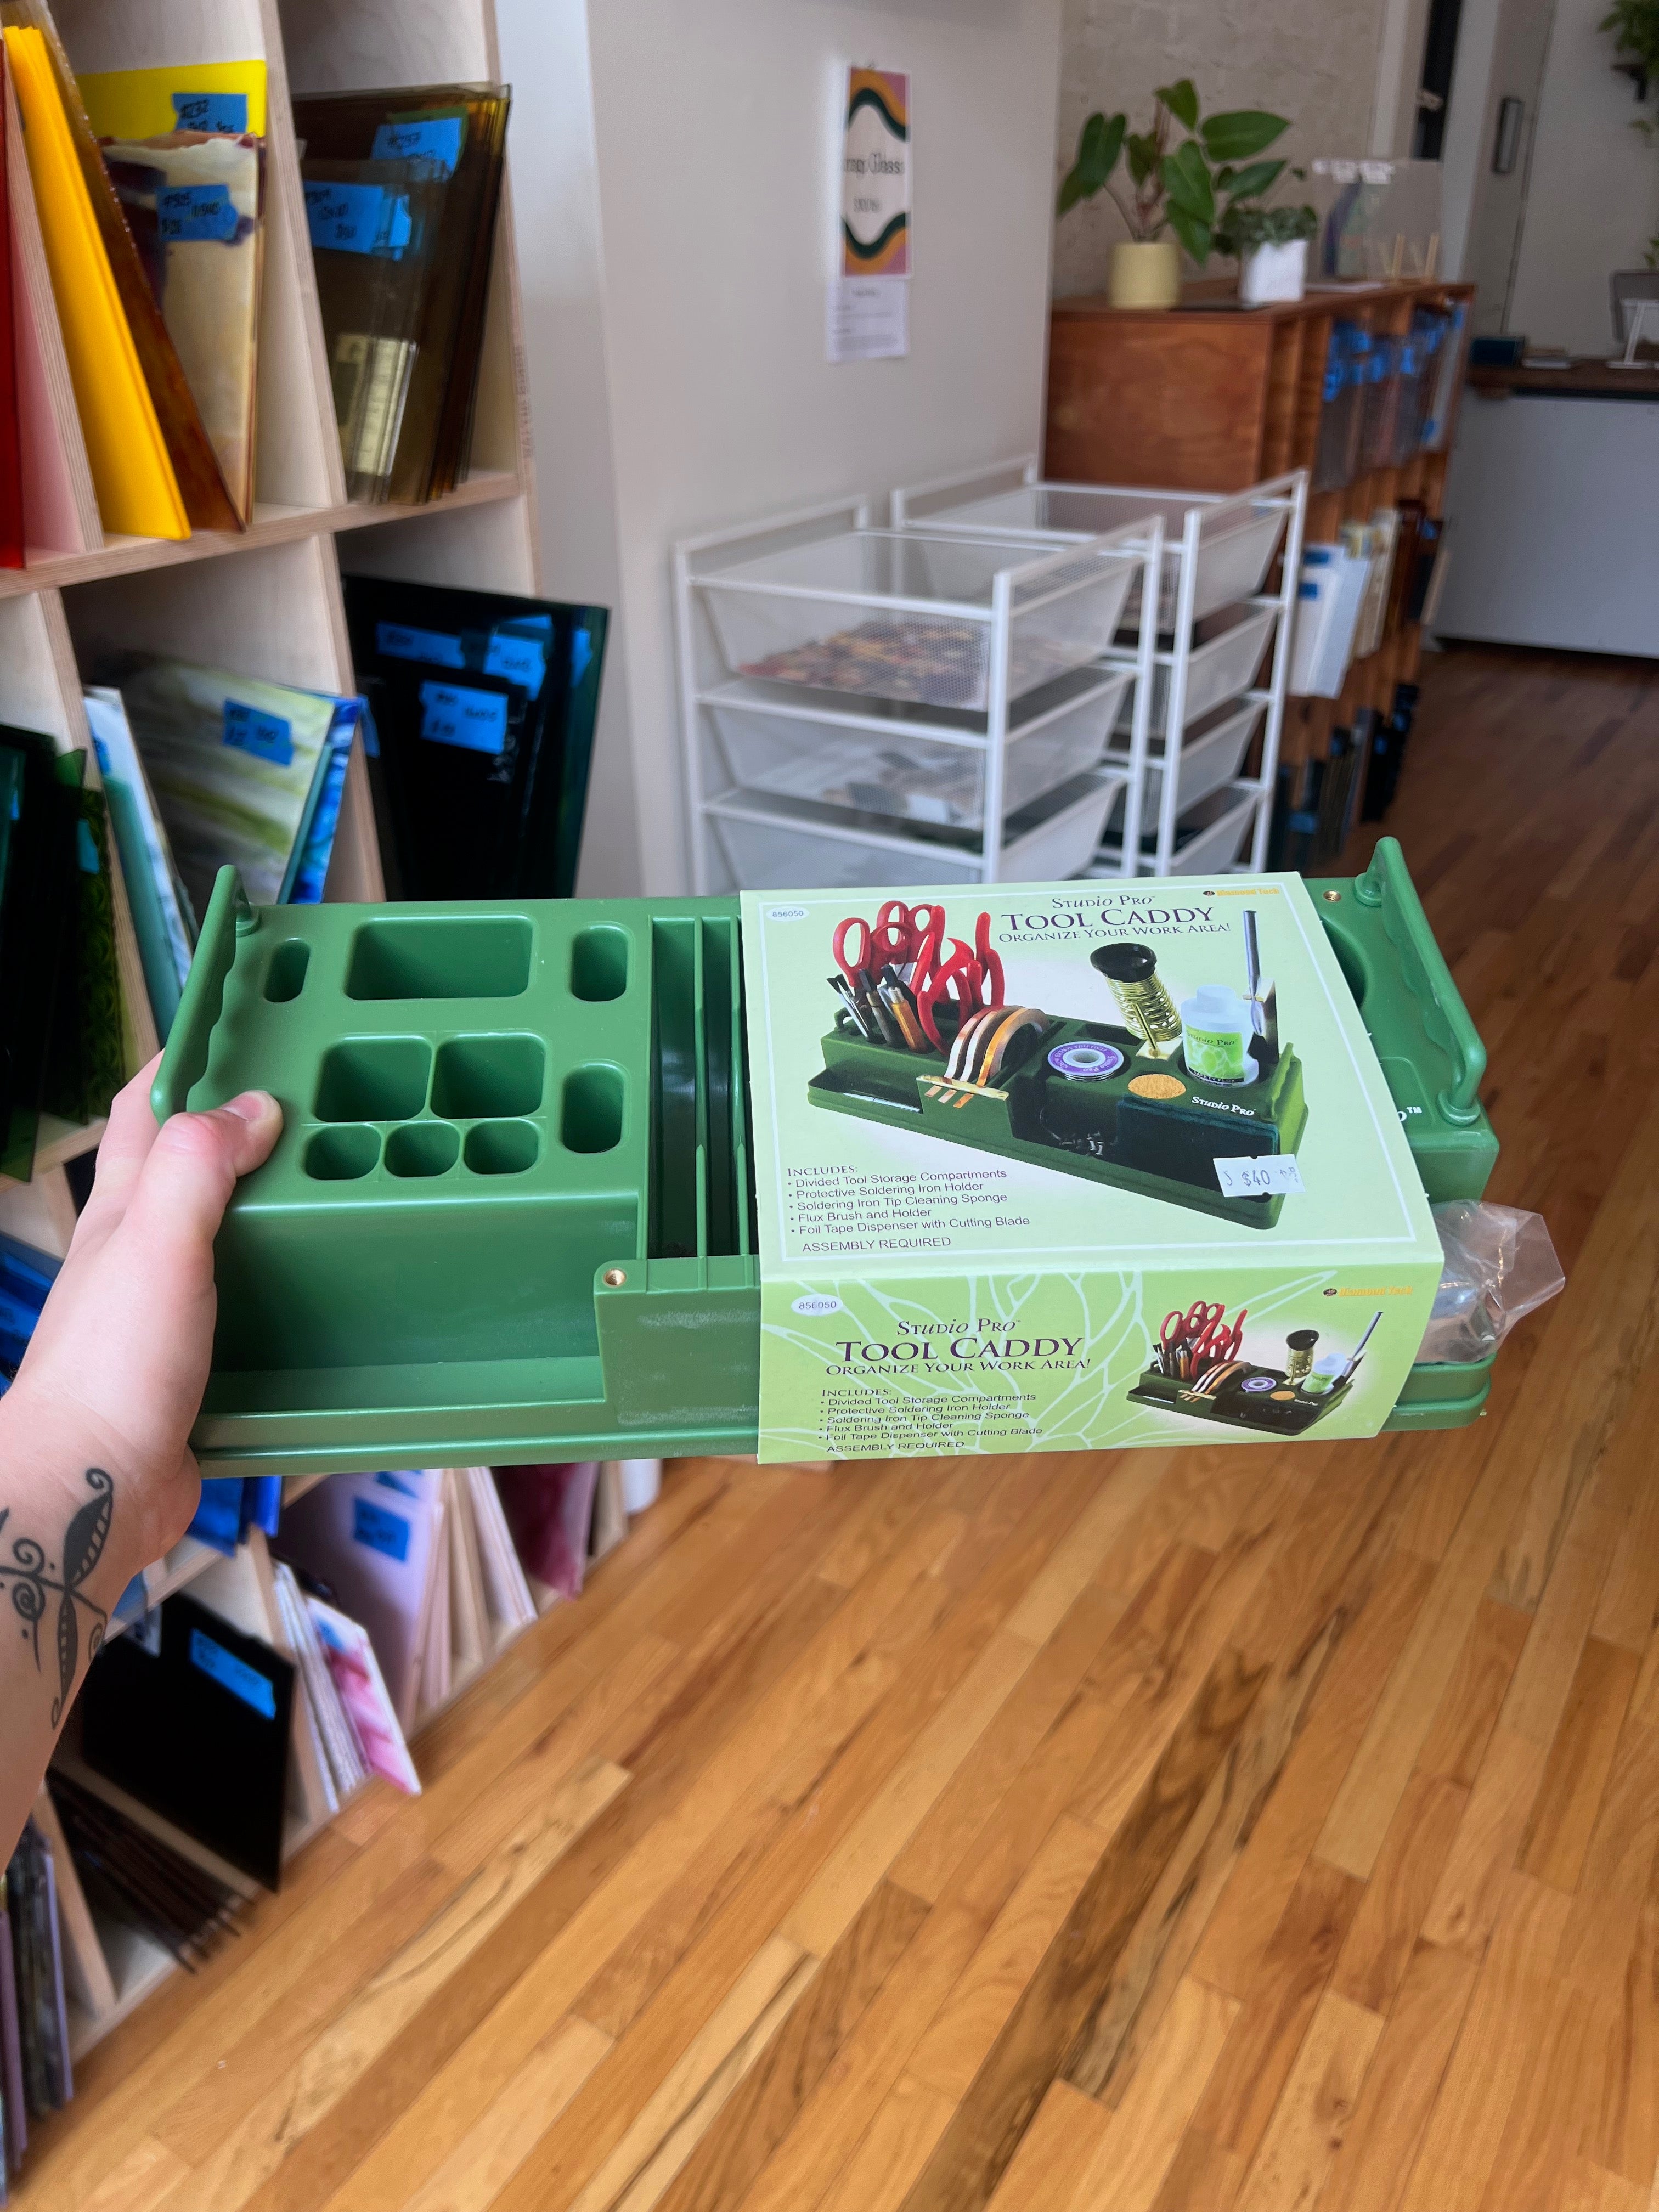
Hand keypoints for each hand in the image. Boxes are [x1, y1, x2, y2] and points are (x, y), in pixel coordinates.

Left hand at [6, 1056, 281, 1574]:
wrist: (93, 1488)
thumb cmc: (111, 1365)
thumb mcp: (155, 1239)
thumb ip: (198, 1166)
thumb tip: (255, 1107)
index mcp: (119, 1214)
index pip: (139, 1115)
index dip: (180, 1068)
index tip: (237, 1034)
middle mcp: (139, 1257)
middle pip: (187, 1174)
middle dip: (240, 1135)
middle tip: (316, 1112)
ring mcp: (168, 1315)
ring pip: (226, 1245)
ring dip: (274, 1218)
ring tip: (341, 1195)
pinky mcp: (201, 1371)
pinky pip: (251, 1316)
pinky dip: (289, 1297)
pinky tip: (331, 1298)